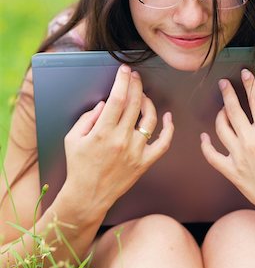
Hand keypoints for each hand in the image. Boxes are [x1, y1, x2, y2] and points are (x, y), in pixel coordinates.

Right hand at [61, 64, 173, 218]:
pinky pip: (163, 143)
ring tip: (142, 95)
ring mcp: (136, 151)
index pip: (117, 99)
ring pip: (150, 119)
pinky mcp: (145, 162)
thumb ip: (88, 117)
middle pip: (134, 104)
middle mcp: (122, 140)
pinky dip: (169, 129)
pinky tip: (167, 116)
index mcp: (102, 133)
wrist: (88, 196)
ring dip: (148, 102)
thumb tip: (105, 103)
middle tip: (134, 76)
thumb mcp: (73, 138)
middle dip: (135, 85)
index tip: (124, 71)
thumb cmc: (79, 166)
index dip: (122, 81)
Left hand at [200, 69, 254, 220]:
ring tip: (221, 110)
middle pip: (233, 110)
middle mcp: (250, 141)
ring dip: (219, 116)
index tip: (245, 74)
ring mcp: (238, 156)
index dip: (250, 85)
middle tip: (223, 84)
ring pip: (221, 129)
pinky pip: (212, 156)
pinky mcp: (231, 171)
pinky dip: (206, 146)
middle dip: (227, 93)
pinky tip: (204, 138)